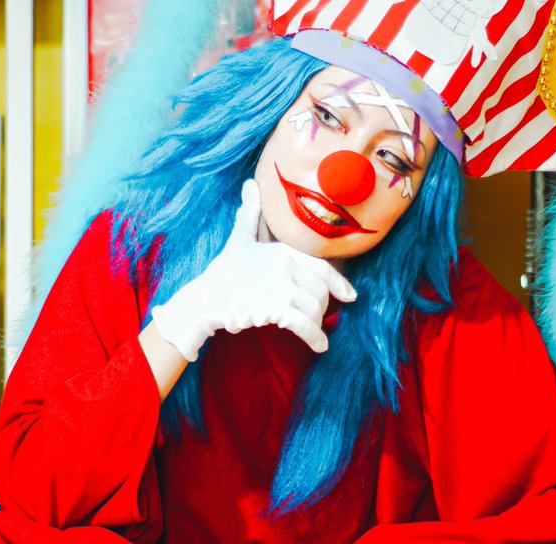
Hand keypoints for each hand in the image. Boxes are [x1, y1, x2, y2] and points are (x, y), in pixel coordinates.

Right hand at [151, 179, 356, 360]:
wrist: (205, 299)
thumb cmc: (223, 272)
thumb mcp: (238, 238)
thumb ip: (249, 213)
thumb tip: (250, 184)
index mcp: (282, 250)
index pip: (321, 267)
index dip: (339, 283)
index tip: (350, 296)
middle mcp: (286, 266)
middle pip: (321, 291)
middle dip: (321, 307)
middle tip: (315, 317)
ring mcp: (282, 287)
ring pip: (316, 309)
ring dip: (316, 323)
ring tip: (311, 331)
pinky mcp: (277, 310)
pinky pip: (306, 326)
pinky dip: (315, 338)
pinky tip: (320, 346)